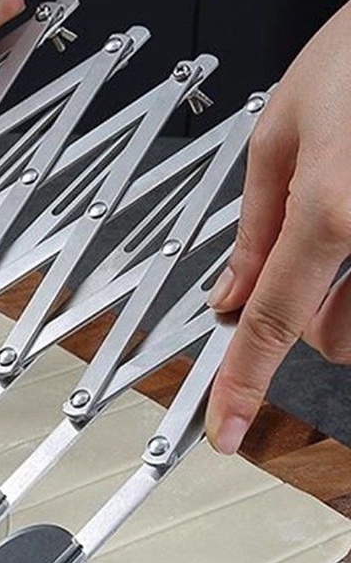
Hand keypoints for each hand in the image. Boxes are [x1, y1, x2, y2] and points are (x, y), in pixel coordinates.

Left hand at [206, 0, 350, 453]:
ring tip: (344, 234)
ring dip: (348, 305)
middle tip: (304, 273)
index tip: (225, 430)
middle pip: (337, 339)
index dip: (241, 384)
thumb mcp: (280, 133)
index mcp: (332, 207)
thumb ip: (253, 229)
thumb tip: (227, 298)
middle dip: (310, 324)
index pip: (270, 323)